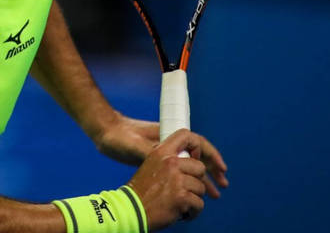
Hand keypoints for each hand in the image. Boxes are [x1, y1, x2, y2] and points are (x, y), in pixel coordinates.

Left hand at [95, 114, 228, 198]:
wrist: (107, 135)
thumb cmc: (120, 138)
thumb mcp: (137, 146)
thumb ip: (153, 153)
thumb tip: (171, 164)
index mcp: (168, 137)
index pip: (197, 143)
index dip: (211, 155)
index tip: (219, 168)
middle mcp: (169, 144)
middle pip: (197, 156)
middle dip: (211, 171)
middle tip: (223, 185)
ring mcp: (165, 153)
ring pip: (190, 166)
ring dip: (203, 178)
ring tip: (214, 194)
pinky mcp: (159, 163)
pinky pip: (180, 172)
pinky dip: (189, 181)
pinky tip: (193, 193)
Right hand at [126, 129, 225, 230]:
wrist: (131, 210)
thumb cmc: (140, 191)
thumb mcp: (150, 165)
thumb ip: (168, 161)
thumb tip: (191, 163)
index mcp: (161, 152)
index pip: (185, 136)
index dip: (196, 147)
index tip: (195, 159)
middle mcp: (171, 163)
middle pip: (200, 168)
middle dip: (194, 182)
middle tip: (182, 191)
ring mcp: (177, 180)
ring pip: (201, 188)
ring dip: (192, 199)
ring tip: (178, 204)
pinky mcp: (182, 197)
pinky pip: (199, 204)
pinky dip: (192, 212)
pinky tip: (180, 213)